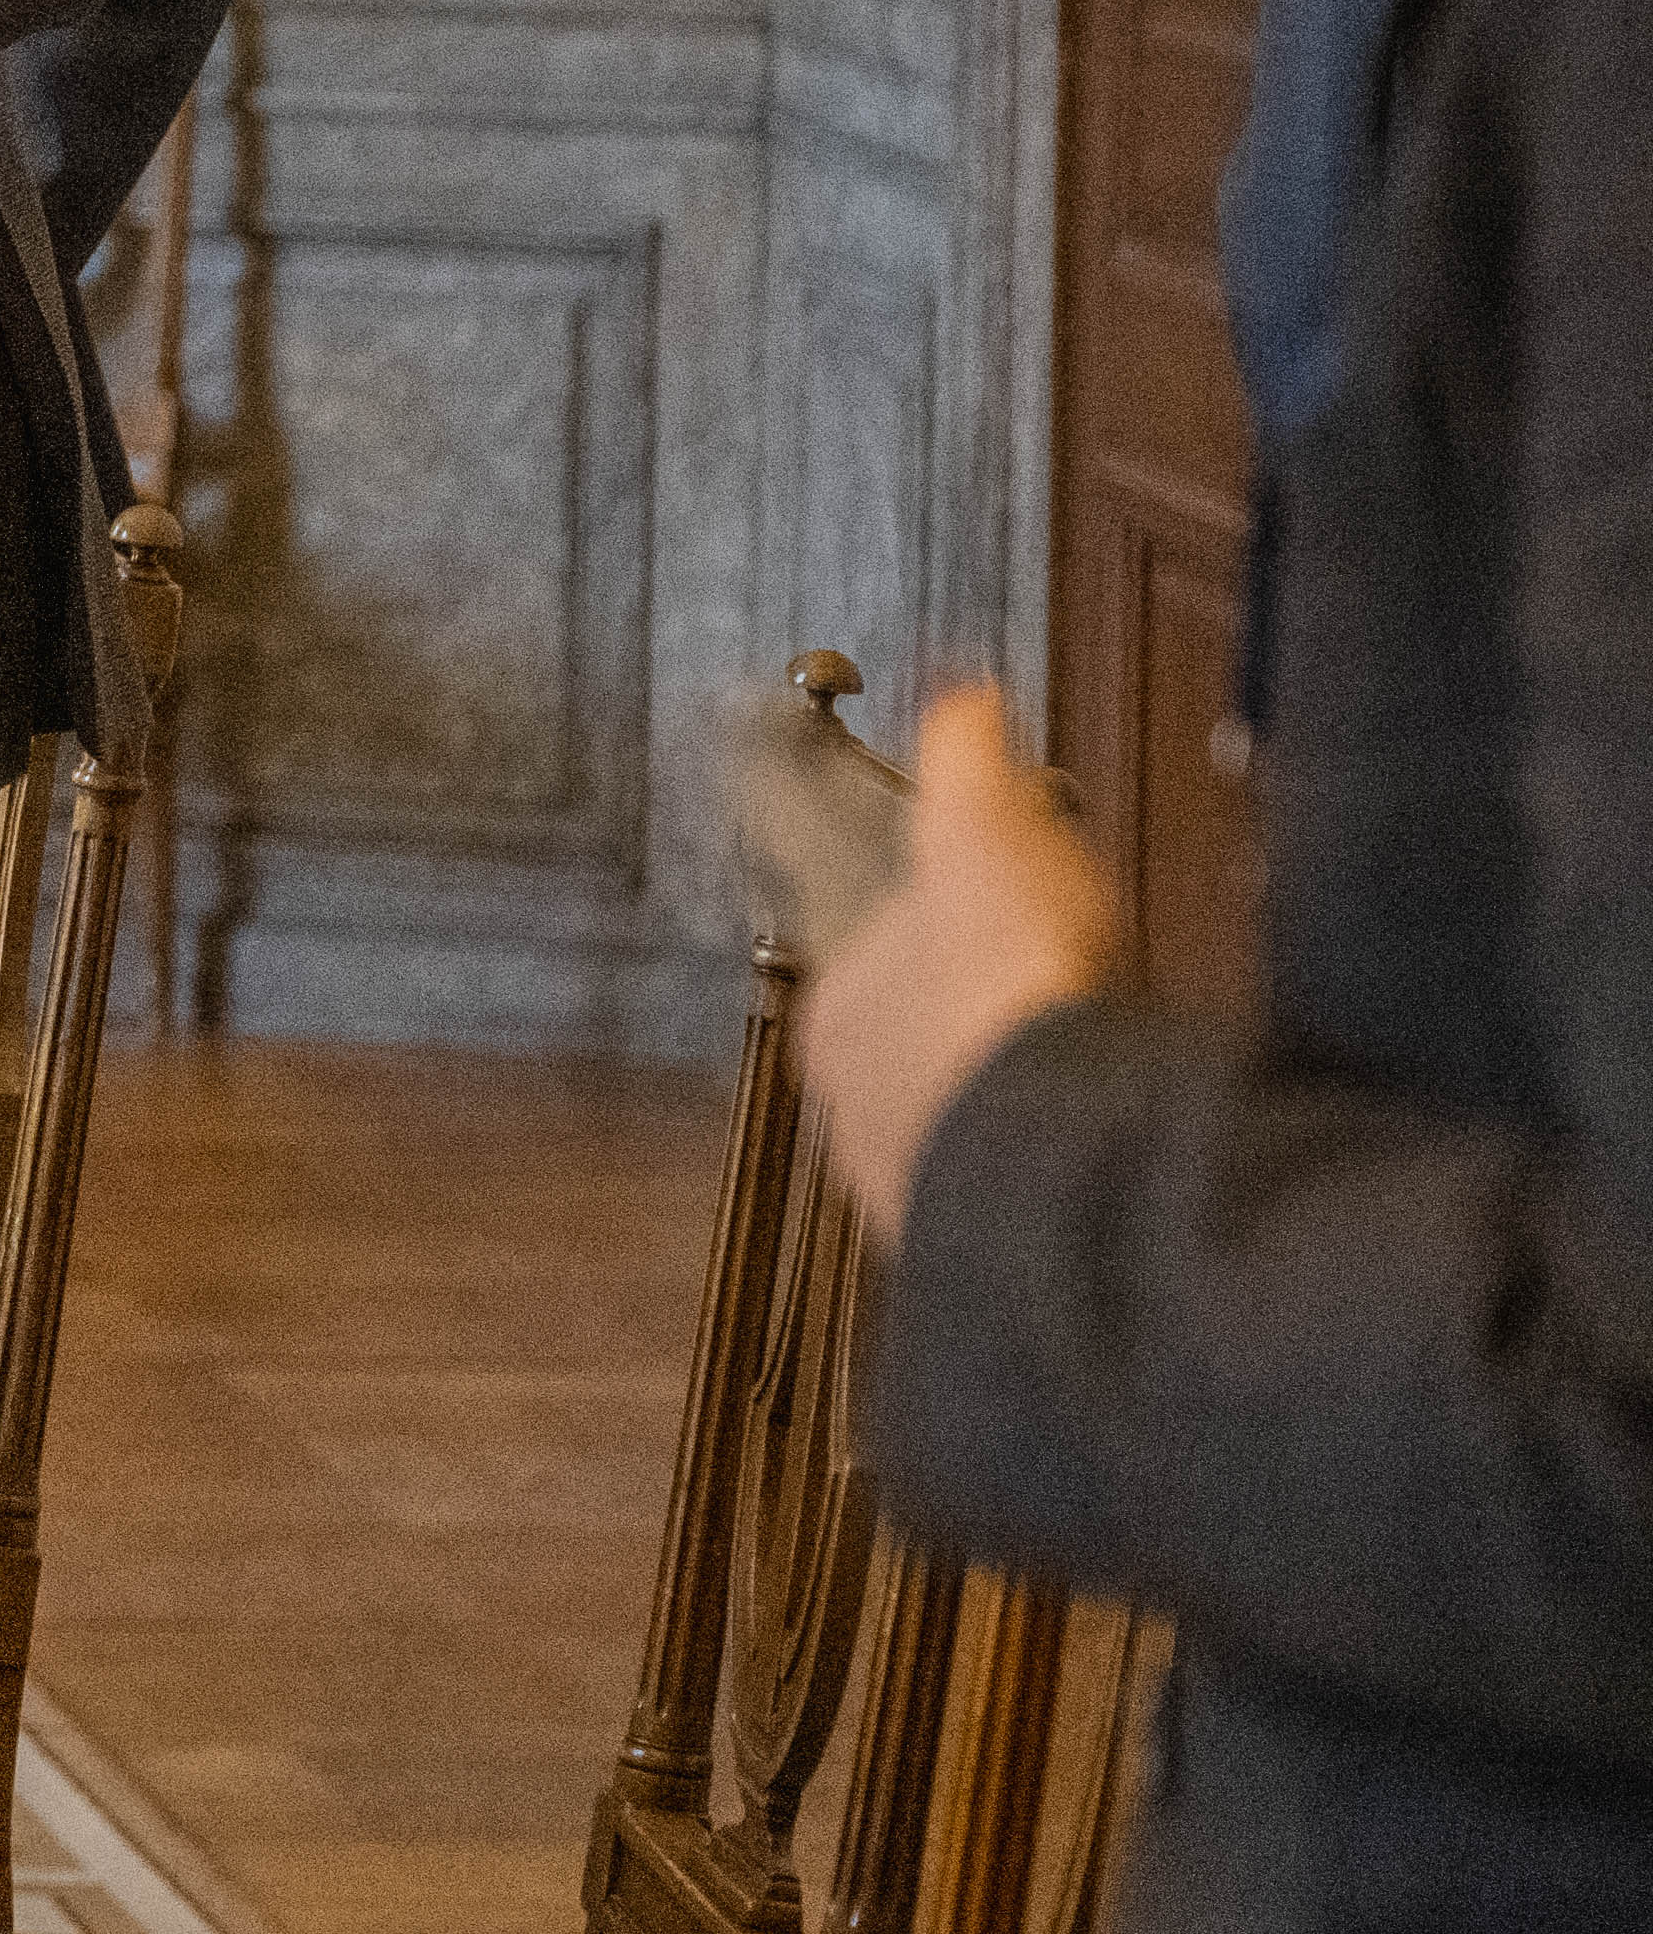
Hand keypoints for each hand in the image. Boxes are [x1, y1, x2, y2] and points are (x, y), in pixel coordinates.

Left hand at [804, 673, 1118, 1227]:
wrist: (1058, 1132)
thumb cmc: (1009, 984)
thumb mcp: (986, 834)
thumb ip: (965, 762)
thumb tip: (958, 694)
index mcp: (837, 1014)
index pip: (875, 975)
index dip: (943, 952)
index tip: (1002, 946)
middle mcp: (857, 1109)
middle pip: (918, 1062)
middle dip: (979, 1039)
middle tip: (1055, 1013)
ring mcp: (914, 1183)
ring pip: (959, 1135)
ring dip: (1012, 1111)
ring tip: (1083, 1083)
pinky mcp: (979, 1239)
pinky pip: (1009, 1199)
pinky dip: (1050, 1173)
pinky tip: (1096, 1151)